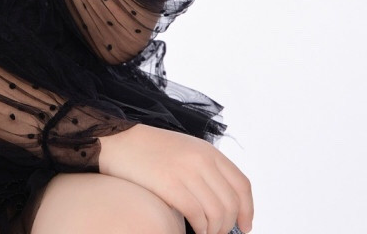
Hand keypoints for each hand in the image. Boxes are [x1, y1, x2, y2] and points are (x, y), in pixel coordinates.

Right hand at [98, 124, 253, 233]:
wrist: (118, 141)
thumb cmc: (150, 151)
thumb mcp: (185, 150)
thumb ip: (206, 169)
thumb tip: (226, 204)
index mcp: (207, 151)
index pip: (241, 184)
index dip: (248, 210)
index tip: (245, 226)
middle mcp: (201, 159)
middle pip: (231, 203)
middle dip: (228, 226)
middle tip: (217, 233)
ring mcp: (186, 171)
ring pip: (217, 213)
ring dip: (213, 230)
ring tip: (203, 232)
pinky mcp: (170, 185)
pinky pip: (197, 216)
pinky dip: (199, 229)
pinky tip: (192, 230)